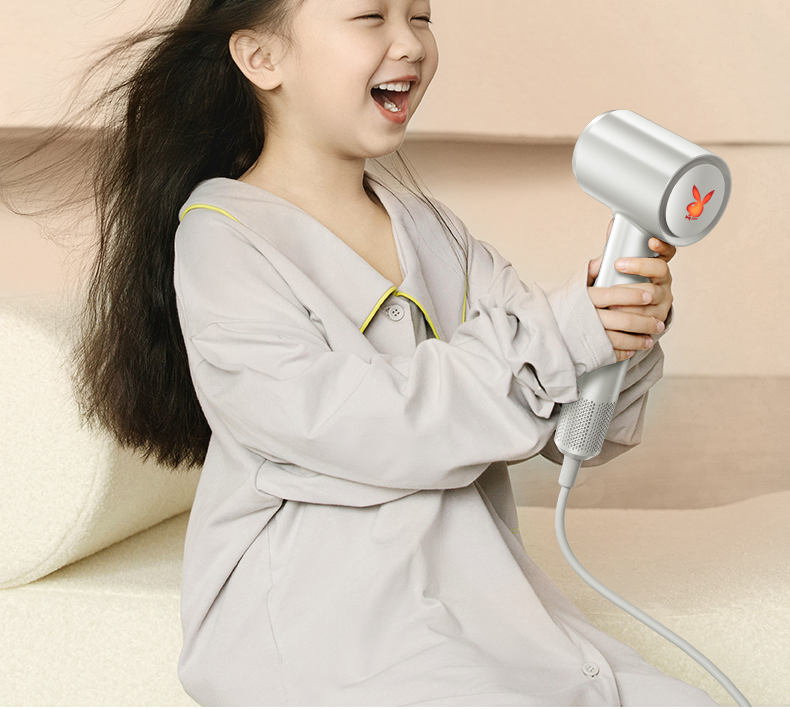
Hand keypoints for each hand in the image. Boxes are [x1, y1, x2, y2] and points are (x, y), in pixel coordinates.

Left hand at [587, 218, 675, 361]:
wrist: (626, 317)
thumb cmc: (623, 287)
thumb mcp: (620, 268)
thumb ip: (616, 248)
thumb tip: (612, 225)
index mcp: (656, 267)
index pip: (667, 253)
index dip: (662, 246)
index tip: (651, 241)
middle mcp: (663, 282)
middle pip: (660, 270)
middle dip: (639, 266)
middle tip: (619, 264)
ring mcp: (662, 300)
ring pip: (652, 295)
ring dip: (630, 294)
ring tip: (612, 296)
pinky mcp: (658, 318)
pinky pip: (648, 317)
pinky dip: (631, 316)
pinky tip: (618, 314)